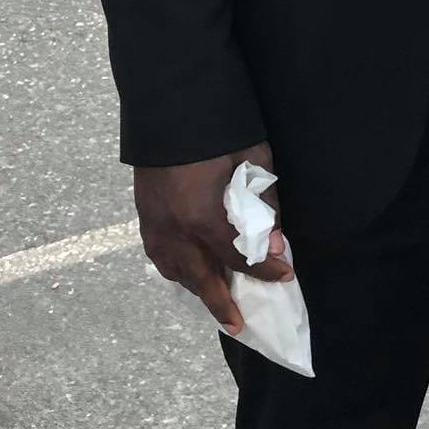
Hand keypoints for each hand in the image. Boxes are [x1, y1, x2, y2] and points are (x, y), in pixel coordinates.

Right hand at [134, 140, 293, 332]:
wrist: (170, 104)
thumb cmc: (218, 130)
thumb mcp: (253, 162)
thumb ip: (263, 205)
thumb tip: (274, 241)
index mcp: (203, 218)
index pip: (239, 258)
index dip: (264, 270)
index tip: (284, 277)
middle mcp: (174, 230)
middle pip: (200, 277)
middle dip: (221, 302)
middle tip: (238, 324)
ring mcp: (154, 223)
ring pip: (174, 270)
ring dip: (195, 287)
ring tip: (214, 300)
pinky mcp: (143, 213)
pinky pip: (159, 254)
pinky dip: (175, 269)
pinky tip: (186, 270)